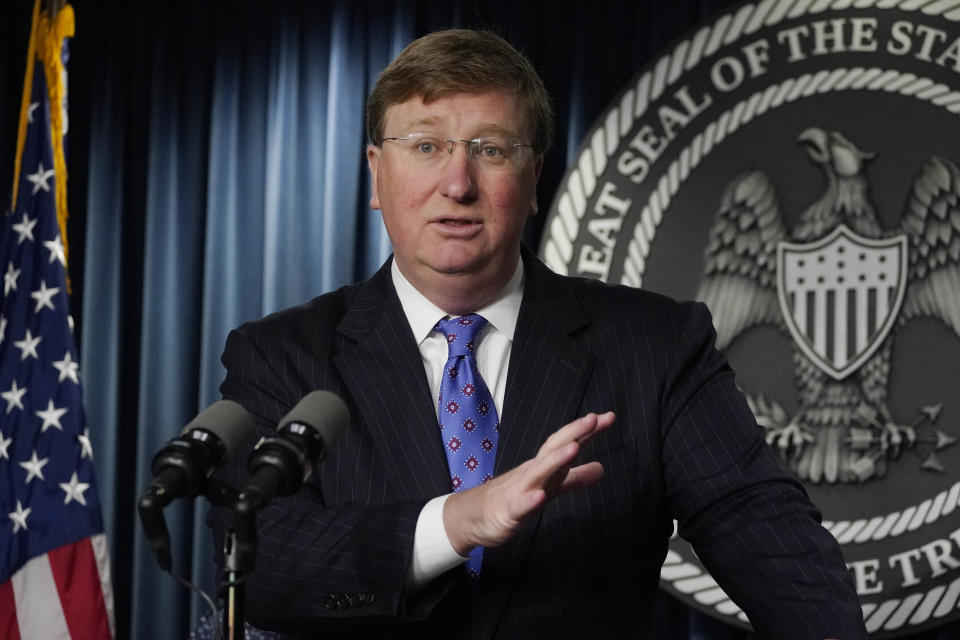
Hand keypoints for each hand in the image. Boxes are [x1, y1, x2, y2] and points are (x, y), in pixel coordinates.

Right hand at [442, 411, 614, 555]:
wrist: (471, 516)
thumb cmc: (512, 497)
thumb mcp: (549, 489)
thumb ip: (574, 479)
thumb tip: (600, 468)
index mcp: (544, 467)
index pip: (566, 443)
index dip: (587, 431)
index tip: (608, 417)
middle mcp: (533, 473)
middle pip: (553, 449)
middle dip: (573, 433)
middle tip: (594, 418)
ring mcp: (519, 491)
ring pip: (539, 473)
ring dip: (555, 460)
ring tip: (573, 449)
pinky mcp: (508, 513)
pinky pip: (520, 506)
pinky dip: (530, 501)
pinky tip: (539, 496)